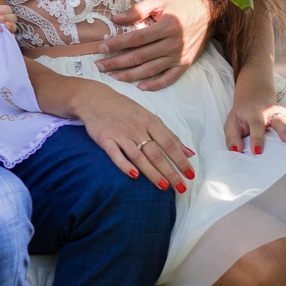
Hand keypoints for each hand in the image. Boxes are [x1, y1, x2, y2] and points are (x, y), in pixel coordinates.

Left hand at [0, 3, 17, 42]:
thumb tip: (1, 28)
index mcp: (3, 10)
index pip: (8, 10)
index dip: (2, 11)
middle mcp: (7, 18)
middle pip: (13, 18)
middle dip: (6, 18)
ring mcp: (6, 27)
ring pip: (14, 26)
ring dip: (10, 26)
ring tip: (5, 25)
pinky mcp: (4, 34)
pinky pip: (10, 36)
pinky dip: (11, 35)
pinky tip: (10, 35)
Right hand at [72, 79, 194, 190]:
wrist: (95, 98)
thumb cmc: (125, 109)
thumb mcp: (149, 117)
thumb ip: (168, 135)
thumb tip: (189, 153)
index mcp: (150, 121)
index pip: (170, 143)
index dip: (181, 160)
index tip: (190, 174)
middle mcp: (137, 128)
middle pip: (157, 153)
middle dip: (170, 171)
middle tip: (181, 187)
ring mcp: (121, 133)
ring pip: (139, 156)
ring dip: (152, 172)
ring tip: (164, 186)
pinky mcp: (105, 139)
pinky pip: (116, 154)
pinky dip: (125, 165)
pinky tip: (134, 176)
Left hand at [96, 0, 213, 89]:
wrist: (209, 13)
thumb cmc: (181, 5)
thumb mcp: (160, 0)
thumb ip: (138, 10)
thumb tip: (116, 19)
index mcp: (166, 27)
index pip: (136, 39)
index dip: (117, 44)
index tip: (101, 48)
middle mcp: (172, 44)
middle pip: (139, 57)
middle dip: (117, 62)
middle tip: (99, 66)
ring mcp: (179, 56)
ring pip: (151, 70)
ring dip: (130, 75)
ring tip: (113, 77)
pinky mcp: (185, 64)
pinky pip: (169, 79)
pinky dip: (155, 85)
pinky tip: (140, 87)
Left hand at [223, 78, 285, 153]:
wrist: (254, 97)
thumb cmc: (242, 115)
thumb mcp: (231, 123)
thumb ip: (232, 137)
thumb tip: (236, 151)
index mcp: (255, 113)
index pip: (256, 125)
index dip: (257, 138)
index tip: (257, 152)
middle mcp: (271, 111)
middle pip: (280, 121)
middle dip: (285, 132)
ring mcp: (284, 112)